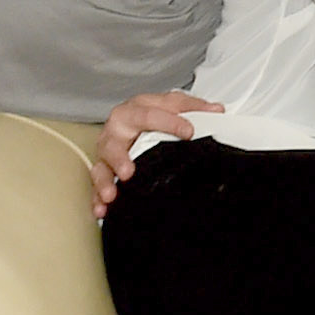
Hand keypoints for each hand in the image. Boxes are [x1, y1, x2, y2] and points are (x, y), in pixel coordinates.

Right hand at [91, 91, 221, 214]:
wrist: (135, 119)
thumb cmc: (153, 113)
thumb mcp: (174, 106)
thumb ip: (194, 108)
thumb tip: (217, 110)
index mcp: (135, 109)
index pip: (149, 114)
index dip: (169, 123)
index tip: (188, 132)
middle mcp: (118, 129)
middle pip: (114, 142)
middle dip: (119, 158)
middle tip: (128, 172)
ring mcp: (108, 150)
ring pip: (101, 165)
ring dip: (105, 181)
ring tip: (112, 195)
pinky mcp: (104, 168)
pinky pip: (98, 185)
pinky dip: (98, 198)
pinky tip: (103, 208)